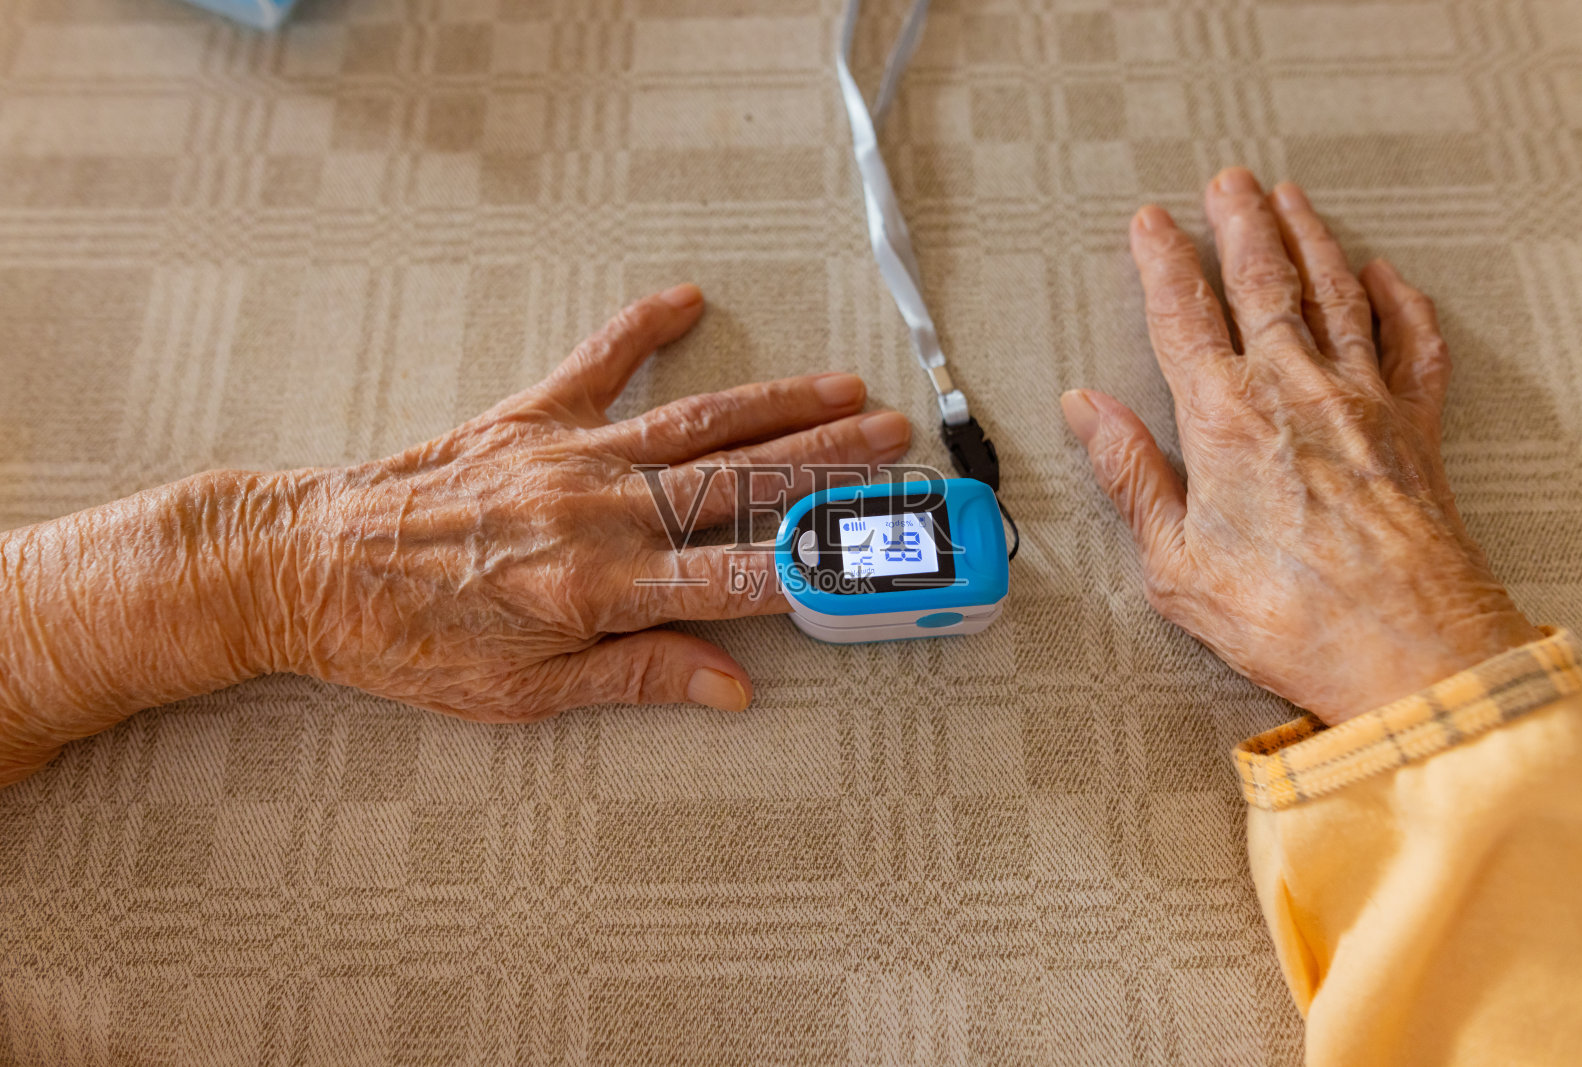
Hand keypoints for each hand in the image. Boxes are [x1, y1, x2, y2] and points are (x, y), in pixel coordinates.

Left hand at [262, 284, 911, 719]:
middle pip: (740, 483)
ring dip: (779, 404)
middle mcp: (599, 512)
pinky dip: (642, 327)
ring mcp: (567, 456)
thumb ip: (637, 681)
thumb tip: (732, 688)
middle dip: (830, 464)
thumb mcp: (523, 695)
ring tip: (846, 389)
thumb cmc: (408, 642)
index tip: (877, 559)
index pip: (739, 578)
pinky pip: (598, 361)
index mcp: (602, 589)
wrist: (310, 567)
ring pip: (697, 423)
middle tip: (895, 446)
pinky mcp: (528, 418)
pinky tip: (687, 298)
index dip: (816, 570)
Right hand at [1060, 168, 1539, 724]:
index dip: (1162, 260)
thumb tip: (1088, 412)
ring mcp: (1364, 401)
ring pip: (1334, 291)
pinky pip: (1412, 340)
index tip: (1151, 224)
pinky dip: (1398, 299)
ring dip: (1310, 238)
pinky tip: (1384, 276)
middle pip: (1263, 280)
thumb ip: (1131, 474)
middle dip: (1241, 223)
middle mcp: (1297, 391)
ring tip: (1292, 200)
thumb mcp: (1174, 561)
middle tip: (1228, 183)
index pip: (1183, 314)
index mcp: (1227, 419)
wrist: (1408, 649)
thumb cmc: (1291, 617)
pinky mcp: (1415, 428)